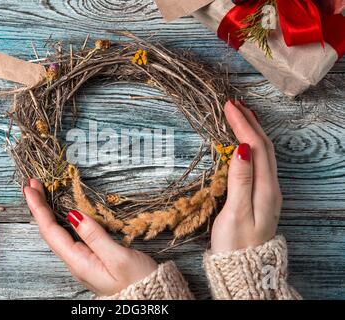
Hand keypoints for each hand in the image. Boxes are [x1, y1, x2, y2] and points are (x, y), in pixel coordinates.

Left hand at [23, 179, 157, 296]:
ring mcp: (82, 261)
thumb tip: (73, 214)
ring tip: (41, 194)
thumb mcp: (119, 258)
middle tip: (32, 185)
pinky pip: (68, 236)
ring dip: (48, 212)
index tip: (30, 189)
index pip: (51, 231)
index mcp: (79, 262)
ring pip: (58, 233)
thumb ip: (95, 236)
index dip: (39, 208)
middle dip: (39, 206)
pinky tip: (60, 213)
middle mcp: (76, 262)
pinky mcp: (90, 259)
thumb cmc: (138, 282)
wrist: (149, 300)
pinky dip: (60, 220)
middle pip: (49, 231)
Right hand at [210, 100, 280, 252]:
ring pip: (262, 154)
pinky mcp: (259, 197)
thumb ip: (240, 179)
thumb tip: (242, 147)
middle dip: (250, 123)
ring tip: (241, 117)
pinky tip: (243, 145)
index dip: (242, 124)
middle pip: (263, 146)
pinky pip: (258, 163)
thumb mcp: (237, 212)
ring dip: (252, 132)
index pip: (255, 146)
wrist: (244, 268)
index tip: (229, 106)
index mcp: (265, 188)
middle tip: (235, 104)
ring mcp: (266, 191)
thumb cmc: (236, 243)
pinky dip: (250, 146)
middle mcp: (270, 186)